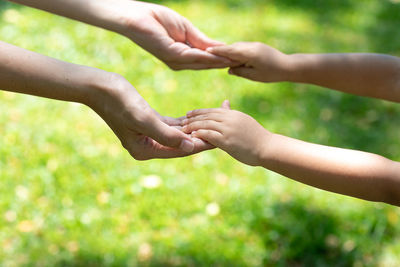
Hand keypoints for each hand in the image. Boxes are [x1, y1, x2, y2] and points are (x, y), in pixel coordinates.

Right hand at [88, 73, 212, 159]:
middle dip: (202, 136)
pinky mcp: (149, 123)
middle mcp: (148, 147)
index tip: (221, 139)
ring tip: (216, 123)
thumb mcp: (144, 119)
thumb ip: (167, 135)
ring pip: (179, 134)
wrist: (99, 87)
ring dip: (195, 128)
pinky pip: (172, 125)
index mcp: (146, 151)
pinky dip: (185, 122)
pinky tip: (199, 118)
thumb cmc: (119, 102)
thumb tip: (191, 146)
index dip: (202, 144)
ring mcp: (149, 136)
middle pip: (182, 143)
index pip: (181, 149)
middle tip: (224, 131)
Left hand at [118, 1, 232, 69]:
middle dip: (224, 62)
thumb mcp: (186, 29)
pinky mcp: (172, 55)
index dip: (222, 58)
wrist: (136, 16)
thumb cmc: (157, 19)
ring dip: (220, 62)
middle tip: (243, 62)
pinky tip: (221, 57)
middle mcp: (180, 62)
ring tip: (237, 61)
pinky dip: (209, 57)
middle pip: (207, 65)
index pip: (206, 59)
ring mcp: (176, 61)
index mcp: (182, 56)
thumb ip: (201, 40)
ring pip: (203, 63)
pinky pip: (195, 57)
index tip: (239, 58)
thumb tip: (219, 47)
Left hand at [182, 100, 270, 165]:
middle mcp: (230, 119)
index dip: (199, 112)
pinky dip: (200, 134)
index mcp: (233, 114)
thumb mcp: (243, 121)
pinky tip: (193, 136)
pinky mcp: (227, 140)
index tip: (189, 114)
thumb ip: (231, 113)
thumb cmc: (256, 137)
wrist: (268, 148)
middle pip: (207, 115)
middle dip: (193, 118)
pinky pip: (210, 135)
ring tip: (184, 129)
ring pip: (206, 124)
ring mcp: (228, 129)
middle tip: (182, 121)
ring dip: (193, 126)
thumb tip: (225, 103)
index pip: (212, 110)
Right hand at [207, 42, 290, 81]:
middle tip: (208, 54)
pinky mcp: (257, 46)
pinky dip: (236, 51)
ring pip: (237, 46)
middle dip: (221, 50)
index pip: (229, 51)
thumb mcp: (254, 76)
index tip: (207, 51)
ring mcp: (254, 44)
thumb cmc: (271, 74)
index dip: (217, 51)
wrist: (288, 66)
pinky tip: (232, 56)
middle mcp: (251, 46)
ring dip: (228, 51)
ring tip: (218, 56)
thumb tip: (228, 69)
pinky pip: (243, 47)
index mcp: (249, 53)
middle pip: (232, 47)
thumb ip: (239, 71)